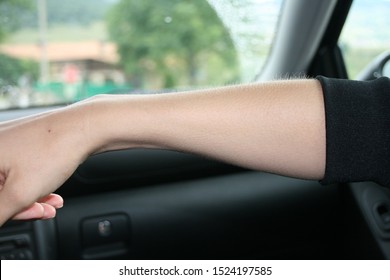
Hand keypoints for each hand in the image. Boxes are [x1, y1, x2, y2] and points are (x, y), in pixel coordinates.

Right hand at [0, 105, 90, 225]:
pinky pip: (22, 170)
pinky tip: (51, 192)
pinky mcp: (24, 141)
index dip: (8, 210)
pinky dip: (36, 184)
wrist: (84, 128)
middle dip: (22, 205)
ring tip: (52, 204)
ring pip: (12, 181)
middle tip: (42, 211)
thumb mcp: (20, 193)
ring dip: (32, 198)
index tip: (25, 214)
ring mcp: (8, 141)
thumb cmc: (53, 151)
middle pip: (0, 190)